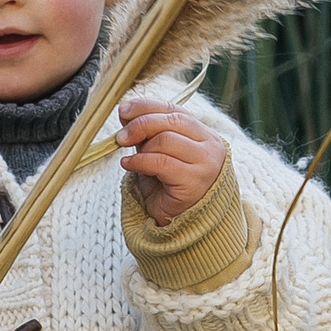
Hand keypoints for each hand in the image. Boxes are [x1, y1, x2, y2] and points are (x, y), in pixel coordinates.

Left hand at [118, 95, 228, 224]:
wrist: (183, 224)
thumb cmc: (169, 188)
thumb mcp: (156, 154)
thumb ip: (147, 134)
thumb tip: (125, 112)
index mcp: (202, 133)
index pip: (174, 109)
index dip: (146, 106)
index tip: (123, 110)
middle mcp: (209, 145)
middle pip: (171, 120)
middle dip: (140, 124)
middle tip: (120, 136)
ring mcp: (206, 163)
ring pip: (166, 139)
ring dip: (141, 147)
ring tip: (130, 158)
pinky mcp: (195, 181)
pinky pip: (162, 162)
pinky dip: (140, 161)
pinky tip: (129, 165)